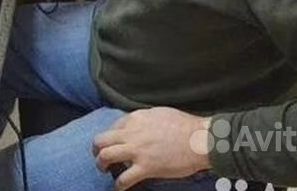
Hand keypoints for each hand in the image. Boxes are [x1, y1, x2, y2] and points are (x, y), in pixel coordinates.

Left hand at [92, 107, 210, 189]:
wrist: (199, 139)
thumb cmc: (184, 125)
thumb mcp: (159, 113)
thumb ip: (144, 119)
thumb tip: (139, 123)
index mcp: (135, 118)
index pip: (113, 127)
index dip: (112, 137)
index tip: (115, 144)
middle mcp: (132, 133)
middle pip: (101, 140)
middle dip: (96, 150)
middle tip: (100, 157)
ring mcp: (137, 150)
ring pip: (105, 156)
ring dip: (100, 164)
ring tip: (104, 170)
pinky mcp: (146, 167)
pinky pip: (124, 178)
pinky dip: (119, 185)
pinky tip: (120, 187)